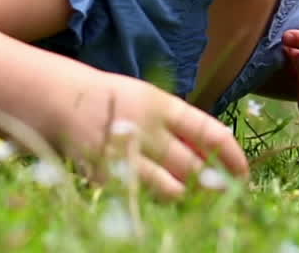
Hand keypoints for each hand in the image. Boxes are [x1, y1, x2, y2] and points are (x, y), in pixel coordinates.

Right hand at [51, 71, 248, 198]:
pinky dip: (157, 200)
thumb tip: (211, 153)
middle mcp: (149, 128)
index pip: (210, 132)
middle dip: (214, 183)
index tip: (242, 171)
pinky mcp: (106, 173)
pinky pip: (141, 195)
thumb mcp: (149, 100)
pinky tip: (165, 199)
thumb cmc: (111, 100)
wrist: (56, 97)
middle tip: (225, 192)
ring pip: (171, 186)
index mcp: (164, 105)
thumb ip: (177, 126)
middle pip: (194, 165)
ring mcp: (127, 152)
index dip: (232, 155)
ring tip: (198, 199)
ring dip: (189, 196)